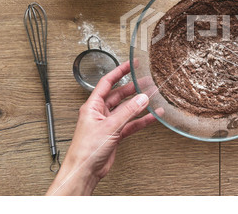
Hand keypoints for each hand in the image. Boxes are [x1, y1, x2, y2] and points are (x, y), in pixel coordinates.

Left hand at [47, 61, 162, 194]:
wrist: (84, 171)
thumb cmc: (85, 150)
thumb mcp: (109, 126)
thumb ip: (128, 112)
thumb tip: (142, 99)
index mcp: (92, 106)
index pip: (107, 83)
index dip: (119, 72)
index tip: (131, 65)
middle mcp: (100, 113)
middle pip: (119, 95)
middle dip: (133, 88)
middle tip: (146, 81)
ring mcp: (108, 124)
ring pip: (127, 110)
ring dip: (140, 104)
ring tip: (153, 96)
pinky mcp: (115, 135)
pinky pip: (131, 124)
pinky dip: (141, 120)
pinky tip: (152, 117)